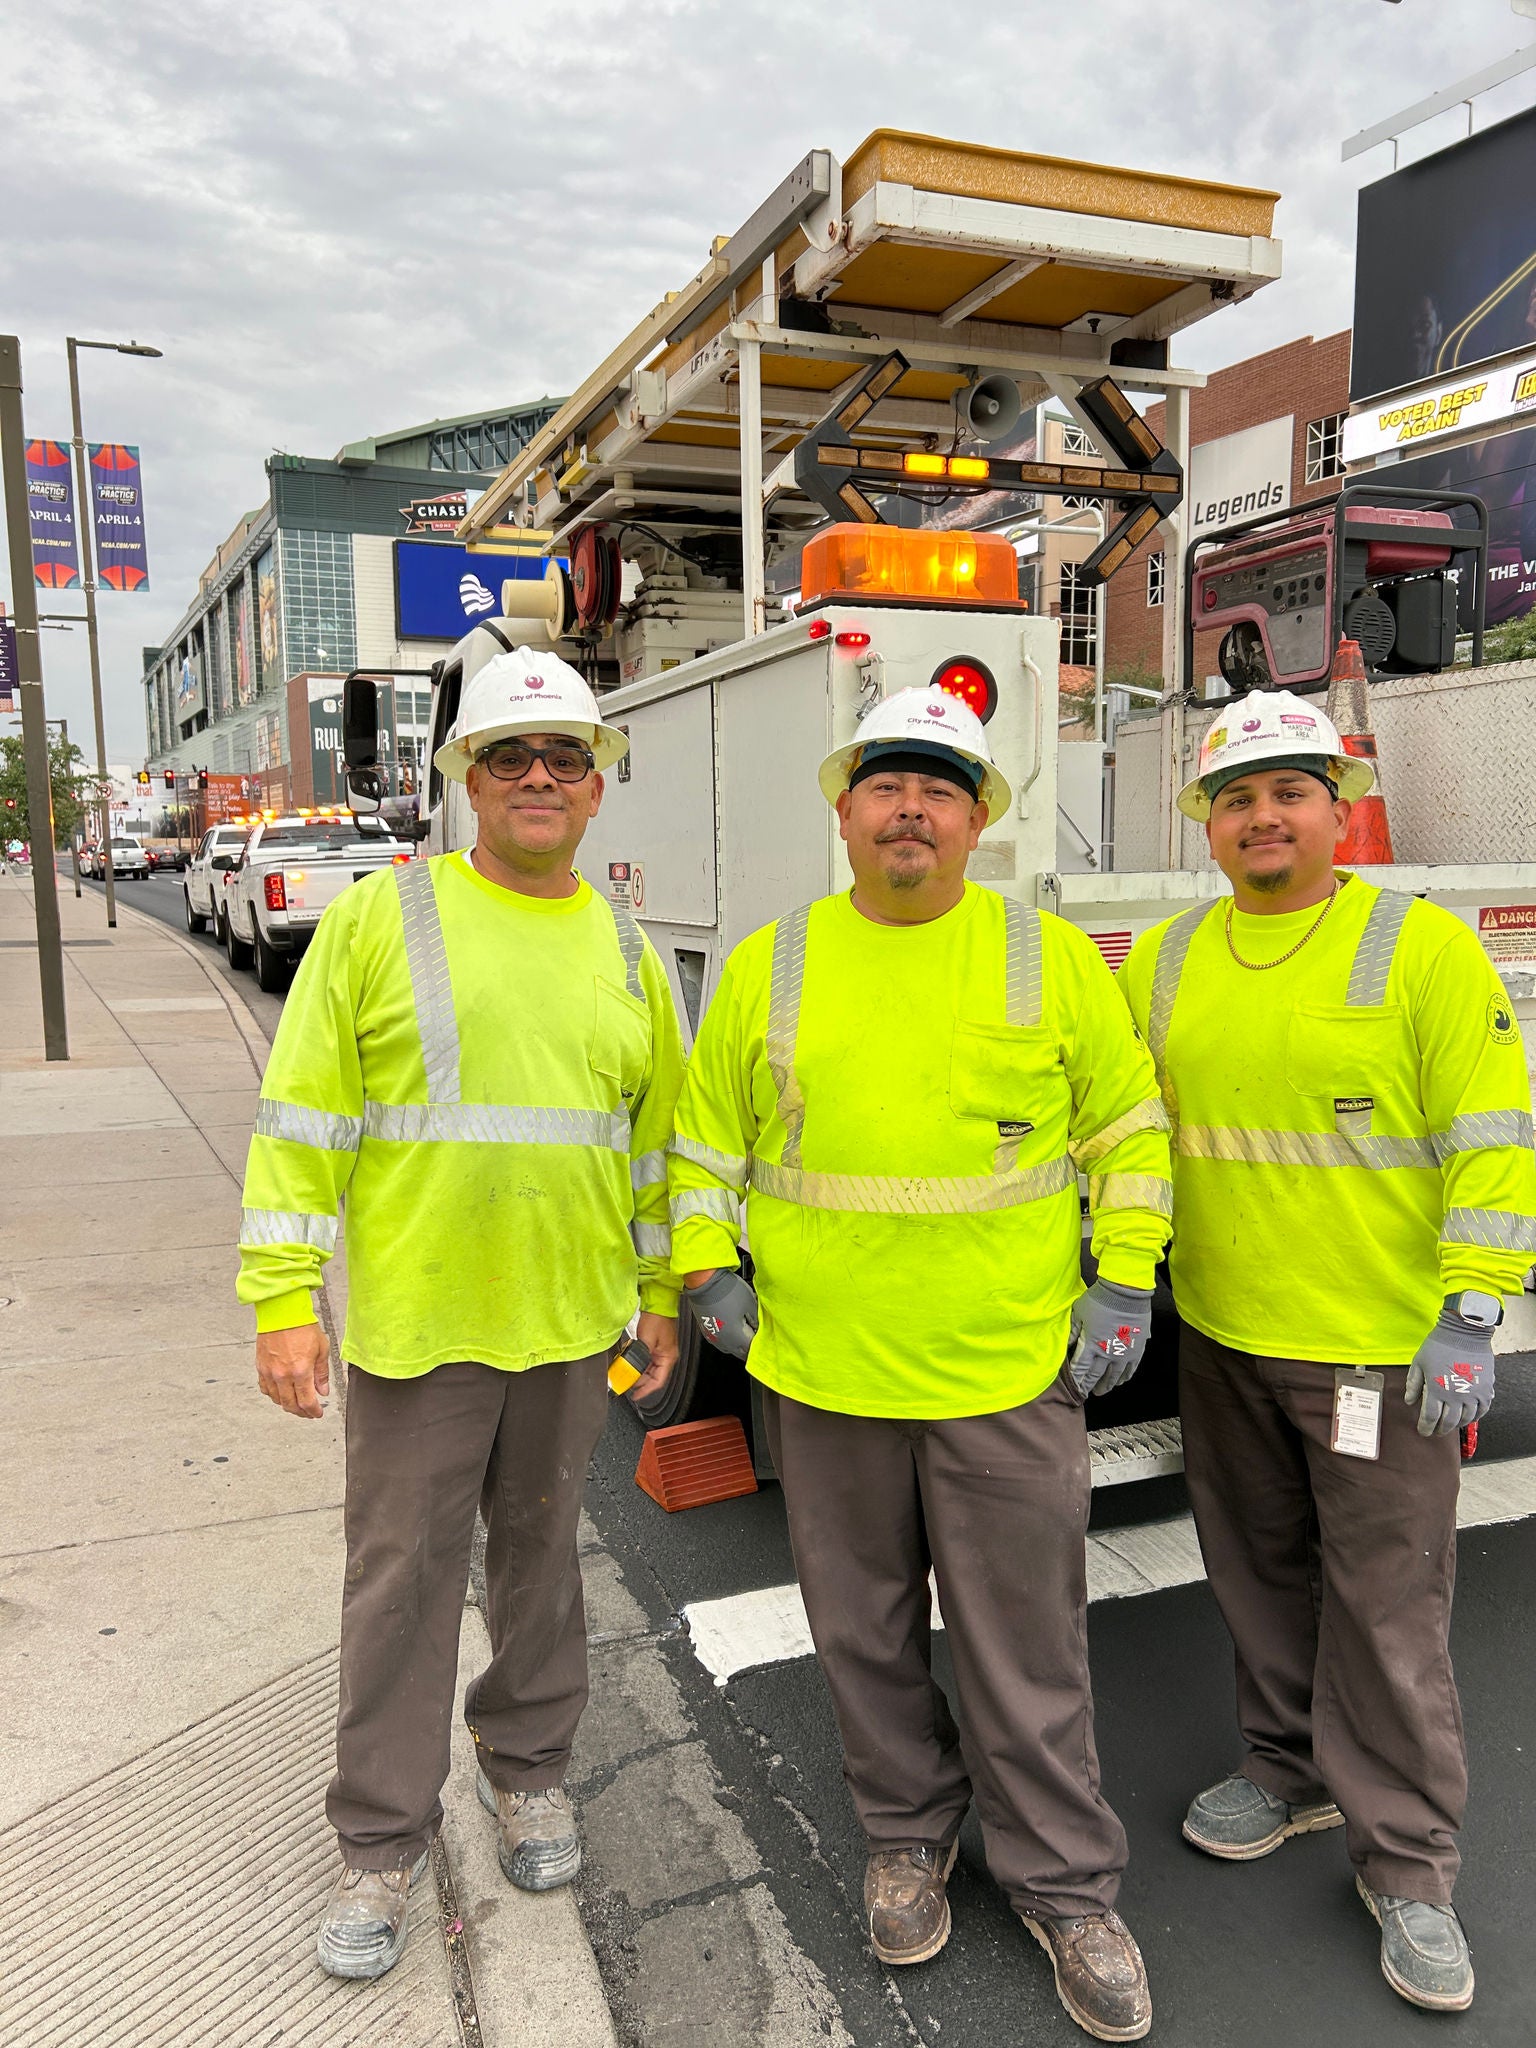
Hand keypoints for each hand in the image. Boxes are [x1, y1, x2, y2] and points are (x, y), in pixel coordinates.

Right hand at [256, 1321, 330, 1418]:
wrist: (281, 1313)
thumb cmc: (302, 1326)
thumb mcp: (321, 1349)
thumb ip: (321, 1373)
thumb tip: (323, 1391)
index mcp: (300, 1371)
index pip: (307, 1402)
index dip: (313, 1412)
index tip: (317, 1413)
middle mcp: (283, 1375)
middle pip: (291, 1405)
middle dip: (301, 1412)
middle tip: (308, 1412)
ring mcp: (270, 1372)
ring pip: (277, 1399)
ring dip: (288, 1405)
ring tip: (296, 1403)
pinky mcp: (261, 1367)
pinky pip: (265, 1388)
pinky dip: (273, 1395)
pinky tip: (281, 1393)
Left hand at [629, 1312, 679, 1401]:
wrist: (658, 1303)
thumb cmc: (657, 1318)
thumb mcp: (646, 1340)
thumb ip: (640, 1358)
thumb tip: (632, 1370)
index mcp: (668, 1358)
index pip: (658, 1381)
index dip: (646, 1390)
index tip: (636, 1396)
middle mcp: (666, 1357)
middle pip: (653, 1377)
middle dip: (640, 1382)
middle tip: (626, 1384)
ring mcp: (661, 1352)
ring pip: (649, 1370)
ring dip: (638, 1373)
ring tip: (626, 1375)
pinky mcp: (655, 1347)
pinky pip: (646, 1361)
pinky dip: (638, 1365)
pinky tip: (629, 1365)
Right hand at [684, 1268, 758, 1360]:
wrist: (705, 1282)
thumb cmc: (727, 1291)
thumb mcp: (751, 1304)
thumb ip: (757, 1321)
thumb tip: (758, 1328)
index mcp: (737, 1338)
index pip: (753, 1349)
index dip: (761, 1344)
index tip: (766, 1337)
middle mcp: (724, 1342)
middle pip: (741, 1352)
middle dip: (751, 1347)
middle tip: (758, 1337)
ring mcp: (714, 1337)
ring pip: (731, 1349)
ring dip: (739, 1345)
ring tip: (746, 1334)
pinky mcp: (706, 1330)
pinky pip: (721, 1342)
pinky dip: (729, 1340)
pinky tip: (733, 1330)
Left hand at [1068, 1279, 1152, 1396]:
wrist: (1126, 1293)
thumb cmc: (1100, 1300)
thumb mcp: (1080, 1313)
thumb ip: (1072, 1331)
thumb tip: (1065, 1345)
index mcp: (1090, 1345)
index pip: (1081, 1369)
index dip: (1077, 1379)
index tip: (1073, 1387)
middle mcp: (1107, 1353)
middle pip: (1096, 1376)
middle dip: (1089, 1385)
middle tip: (1086, 1393)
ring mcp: (1123, 1354)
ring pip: (1114, 1376)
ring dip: (1107, 1385)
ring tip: (1102, 1391)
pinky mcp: (1136, 1350)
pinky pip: (1130, 1369)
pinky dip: (1124, 1377)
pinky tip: (1121, 1381)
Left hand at [1406, 1304, 1495, 1436]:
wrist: (1464, 1333)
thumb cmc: (1439, 1345)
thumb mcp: (1419, 1362)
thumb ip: (1413, 1383)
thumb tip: (1409, 1401)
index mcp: (1436, 1390)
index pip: (1429, 1418)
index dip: (1425, 1427)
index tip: (1423, 1431)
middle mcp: (1455, 1396)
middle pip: (1447, 1422)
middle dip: (1440, 1430)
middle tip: (1436, 1431)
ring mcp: (1472, 1394)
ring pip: (1465, 1419)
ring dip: (1456, 1425)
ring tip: (1450, 1425)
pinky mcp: (1485, 1390)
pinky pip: (1482, 1410)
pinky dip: (1475, 1417)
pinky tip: (1469, 1417)